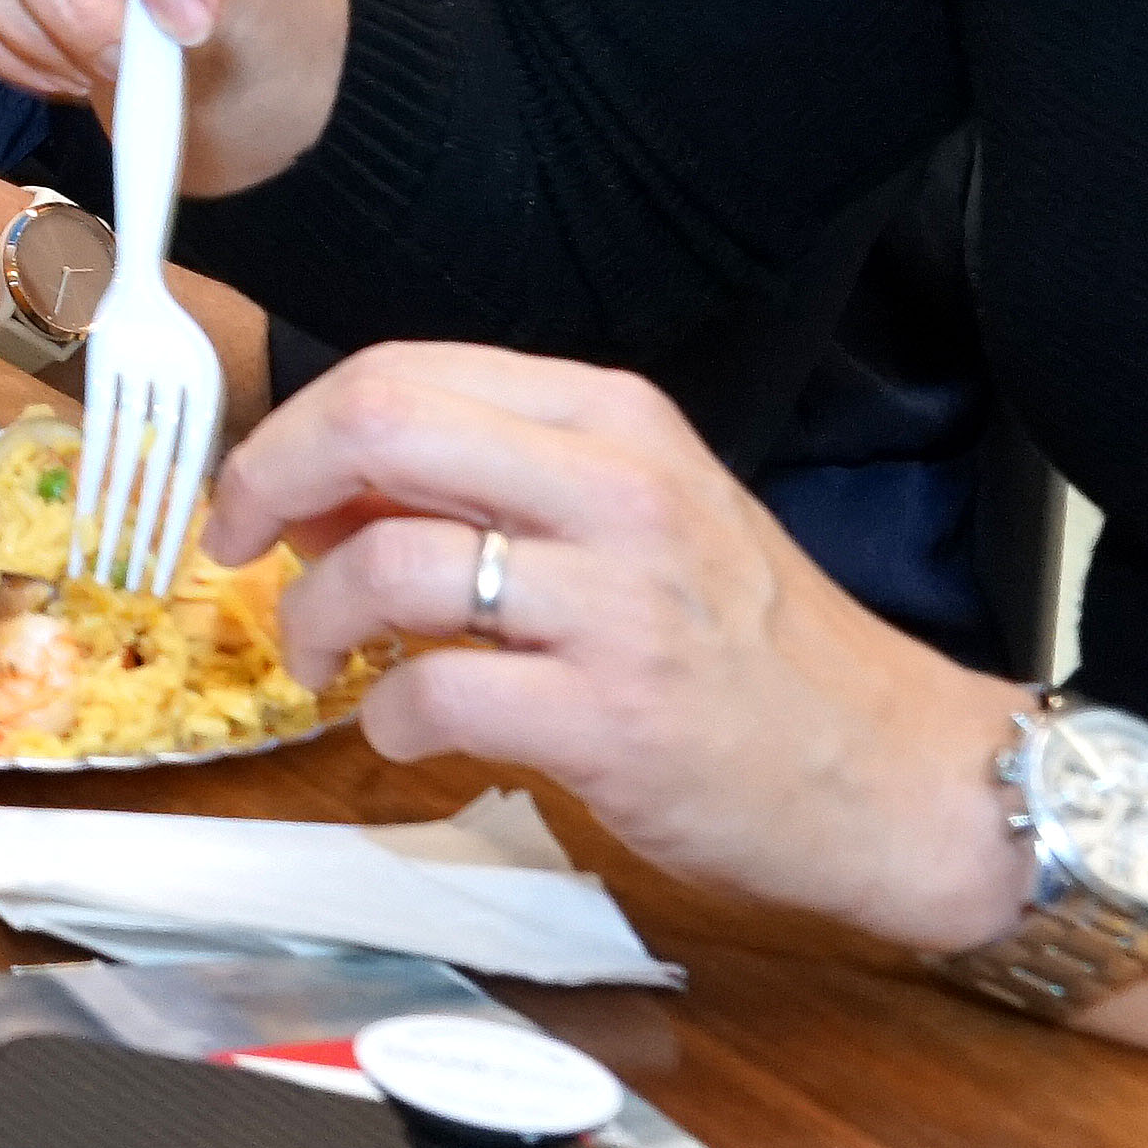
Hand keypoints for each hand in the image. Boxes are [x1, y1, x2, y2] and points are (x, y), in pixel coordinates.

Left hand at [206, 344, 1031, 955]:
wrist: (906, 775)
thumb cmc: (756, 650)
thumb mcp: (639, 517)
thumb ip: (495, 483)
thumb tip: (324, 490)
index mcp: (612, 420)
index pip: (400, 371)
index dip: (292, 428)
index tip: (256, 491)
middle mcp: (617, 490)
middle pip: (376, 426)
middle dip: (266, 484)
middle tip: (241, 550)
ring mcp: (618, 605)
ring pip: (387, 562)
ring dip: (314, 618)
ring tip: (325, 658)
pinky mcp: (614, 720)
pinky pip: (434, 694)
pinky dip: (383, 718)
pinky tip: (404, 731)